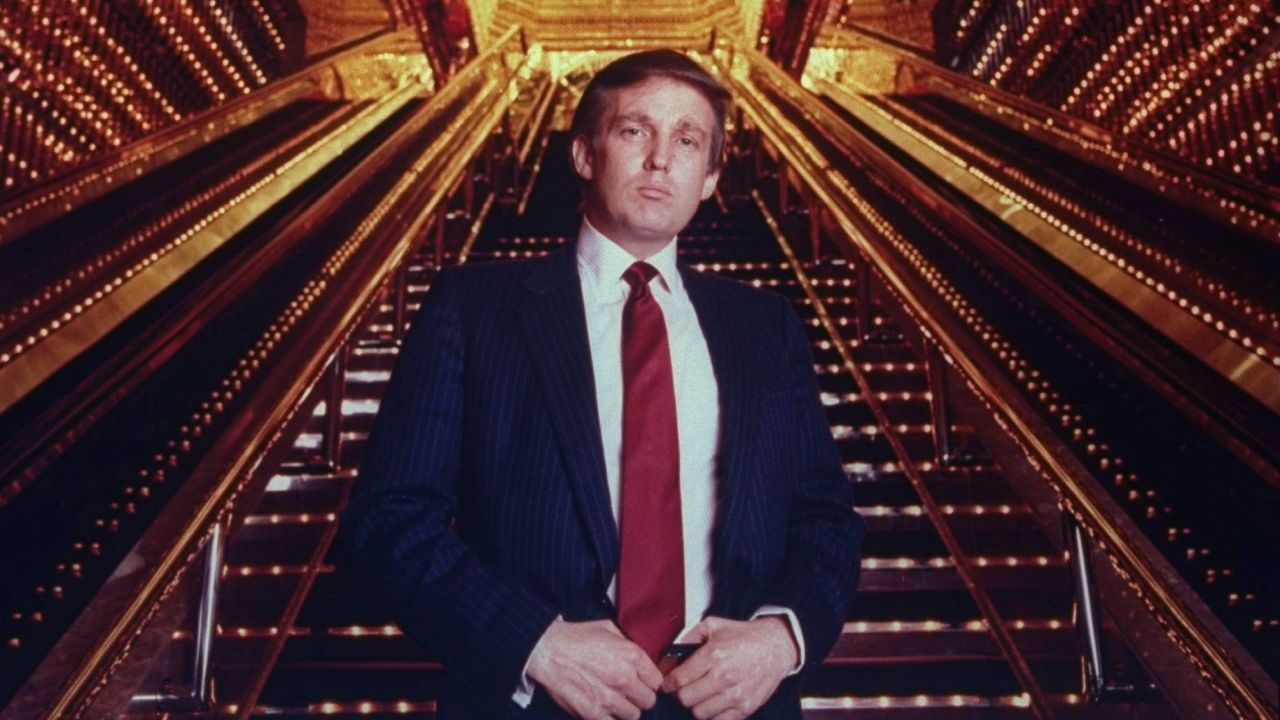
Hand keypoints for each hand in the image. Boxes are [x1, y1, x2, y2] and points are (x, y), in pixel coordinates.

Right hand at [526, 618, 662, 719]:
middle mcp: (624, 677)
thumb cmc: (575, 638)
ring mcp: (609, 697)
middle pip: (648, 700)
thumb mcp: (608, 629)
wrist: (547, 650)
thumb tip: (641, 657)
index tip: (641, 682)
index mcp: (632, 655)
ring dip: (625, 709)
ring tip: (613, 701)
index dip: (648, 682)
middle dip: (639, 697)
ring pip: (634, 715)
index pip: (657, 681)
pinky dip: (610, 718)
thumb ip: (629, 643)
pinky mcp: (593, 713)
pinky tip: (603, 709)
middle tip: (627, 693)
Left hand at [661, 616, 798, 719]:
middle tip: (682, 689)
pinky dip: (711, 716)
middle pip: (686, 698)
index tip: (668, 683)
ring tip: (699, 696)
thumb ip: (687, 639)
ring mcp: (735, 695)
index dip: (668, 683)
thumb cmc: (744, 636)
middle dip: (679, 695)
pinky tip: (713, 704)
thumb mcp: (712, 625)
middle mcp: (724, 676)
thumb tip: (668, 660)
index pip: (678, 679)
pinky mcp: (745, 708)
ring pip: (699, 713)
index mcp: (713, 654)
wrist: (776, 647)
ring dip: (695, 706)